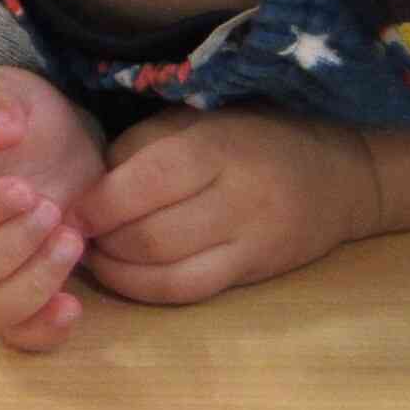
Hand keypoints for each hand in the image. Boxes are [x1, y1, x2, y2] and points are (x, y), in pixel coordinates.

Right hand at [0, 67, 109, 351]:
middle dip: (11, 247)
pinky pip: (15, 334)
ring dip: (32, 285)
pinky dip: (41, 332)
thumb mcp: (7, 88)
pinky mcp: (16, 296)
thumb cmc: (20, 115)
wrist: (52, 143)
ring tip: (74, 241)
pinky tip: (74, 308)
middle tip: (55, 211)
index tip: (26, 190)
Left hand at [72, 108, 382, 305]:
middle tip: (73, 234)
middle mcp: (238, 198)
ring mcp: (251, 242)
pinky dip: (146, 288)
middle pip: (151, 236)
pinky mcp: (255, 273)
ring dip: (117, 269)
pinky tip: (123, 273)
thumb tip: (87, 190)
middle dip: (101, 240)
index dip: (98, 204)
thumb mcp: (195, 119)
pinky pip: (190, 290)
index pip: (146, 184)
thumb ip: (141, 148)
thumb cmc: (252, 135)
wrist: (339, 175)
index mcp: (218, 148)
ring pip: (168, 271)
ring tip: (94, 253)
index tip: (70, 209)